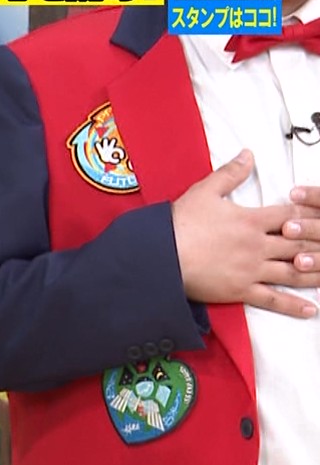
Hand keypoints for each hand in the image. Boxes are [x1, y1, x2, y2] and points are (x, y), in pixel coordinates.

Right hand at [172, 149, 319, 317]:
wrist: (160, 255)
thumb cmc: (179, 224)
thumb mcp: (204, 191)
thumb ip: (230, 173)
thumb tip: (248, 155)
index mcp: (251, 220)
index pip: (292, 215)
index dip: (312, 213)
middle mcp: (257, 246)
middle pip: (300, 243)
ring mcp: (251, 270)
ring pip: (294, 271)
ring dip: (316, 273)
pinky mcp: (240, 290)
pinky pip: (272, 299)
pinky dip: (293, 305)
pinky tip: (310, 309)